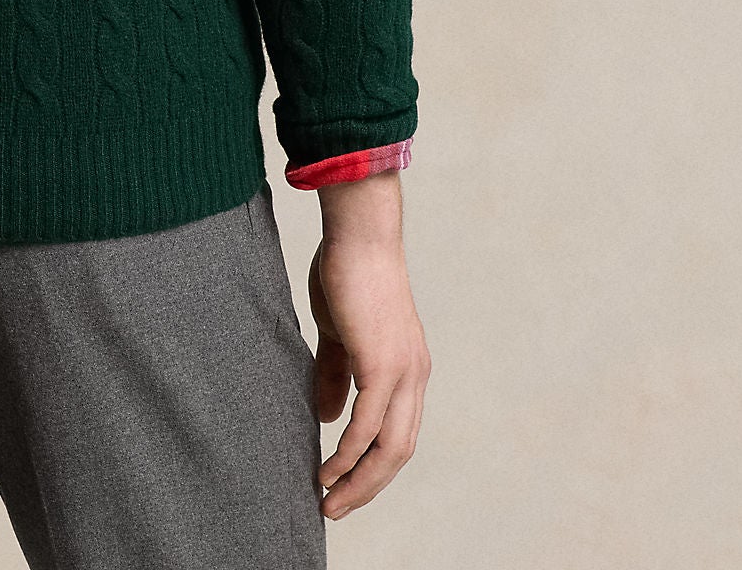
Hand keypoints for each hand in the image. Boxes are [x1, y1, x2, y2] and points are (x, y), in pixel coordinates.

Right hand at [306, 176, 430, 520]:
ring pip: (389, 448)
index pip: (398, 433)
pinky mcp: (383, 365)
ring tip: (327, 499)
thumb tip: (330, 417)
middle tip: (334, 507)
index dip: (373, 465)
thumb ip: (336, 373)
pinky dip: (349, 454)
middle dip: (367, 486)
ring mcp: (403, 372)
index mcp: (407, 368)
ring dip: (358, 480)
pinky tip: (327, 467)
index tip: (344, 485)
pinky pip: (368, 426)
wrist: (359, 234)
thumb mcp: (340, 332)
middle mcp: (414, 376)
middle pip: (399, 452)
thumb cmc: (347, 273)